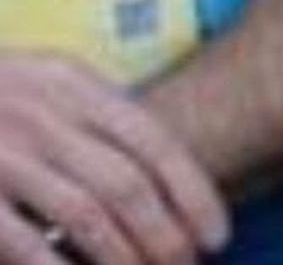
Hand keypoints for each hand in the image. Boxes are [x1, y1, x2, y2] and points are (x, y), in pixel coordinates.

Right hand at [0, 54, 228, 264]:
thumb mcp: (48, 81)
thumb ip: (98, 113)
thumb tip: (166, 166)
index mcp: (73, 84)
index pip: (153, 141)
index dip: (192, 191)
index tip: (217, 234)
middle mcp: (45, 115)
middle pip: (127, 185)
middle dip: (166, 236)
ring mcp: (5, 155)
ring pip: (87, 216)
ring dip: (126, 258)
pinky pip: (25, 242)